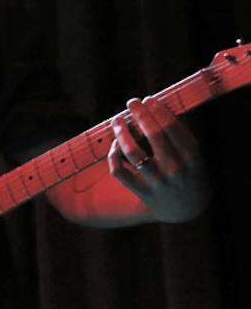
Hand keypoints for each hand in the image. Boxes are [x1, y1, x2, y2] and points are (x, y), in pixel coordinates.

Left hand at [107, 95, 206, 222]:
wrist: (187, 209)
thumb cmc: (190, 173)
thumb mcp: (195, 155)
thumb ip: (181, 135)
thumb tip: (159, 107)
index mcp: (192, 156)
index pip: (173, 128)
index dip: (158, 111)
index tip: (149, 99)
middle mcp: (175, 168)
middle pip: (154, 135)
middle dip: (141, 115)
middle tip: (132, 102)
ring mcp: (157, 181)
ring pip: (133, 152)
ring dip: (122, 133)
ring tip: (117, 120)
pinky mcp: (141, 191)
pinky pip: (119, 171)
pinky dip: (113, 155)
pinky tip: (115, 144)